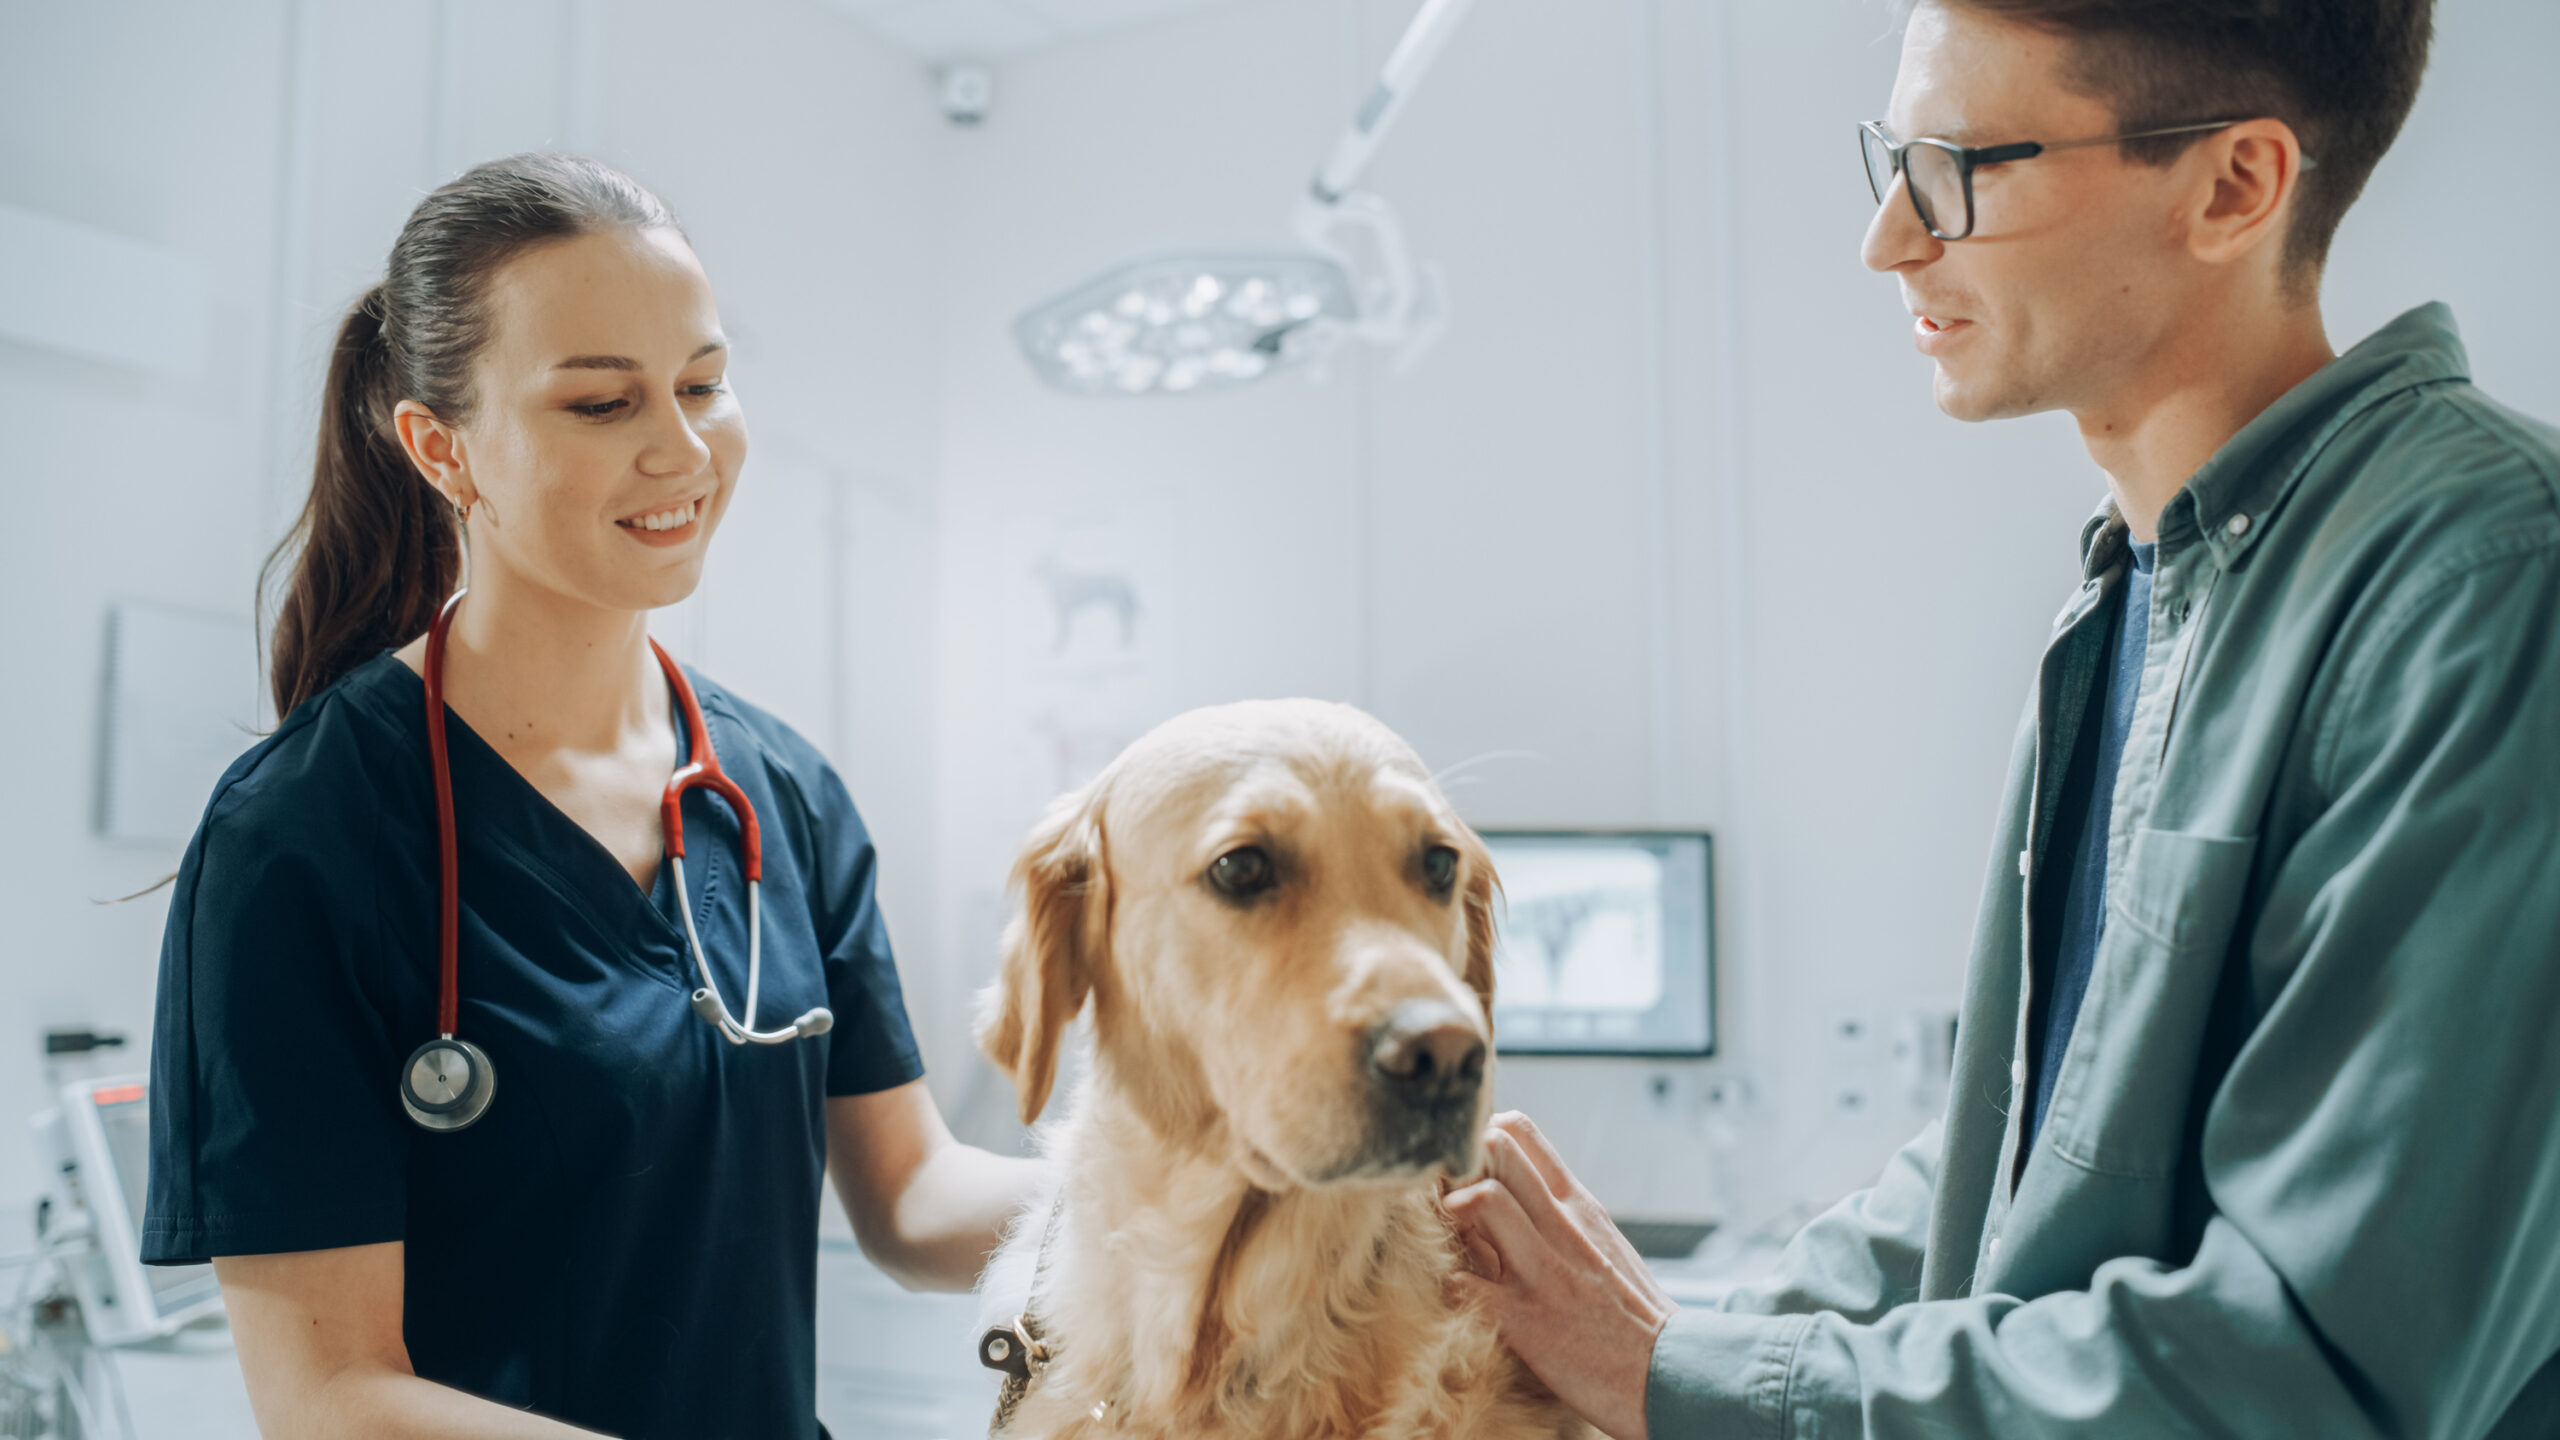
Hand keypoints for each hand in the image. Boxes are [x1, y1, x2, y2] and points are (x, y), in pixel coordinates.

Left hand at [1445, 1112, 1675, 1439]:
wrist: (1668, 1372)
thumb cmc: (1632, 1312)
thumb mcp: (1603, 1242)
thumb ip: (1562, 1214)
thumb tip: (1518, 1193)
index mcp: (1578, 1205)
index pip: (1521, 1133)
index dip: (1483, 1137)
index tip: (1468, 1159)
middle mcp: (1561, 1226)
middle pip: (1498, 1151)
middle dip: (1461, 1162)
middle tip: (1447, 1190)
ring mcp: (1542, 1269)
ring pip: (1483, 1200)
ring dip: (1453, 1210)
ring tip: (1450, 1234)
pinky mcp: (1523, 1317)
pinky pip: (1464, 1283)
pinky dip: (1450, 1283)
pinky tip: (1458, 1293)